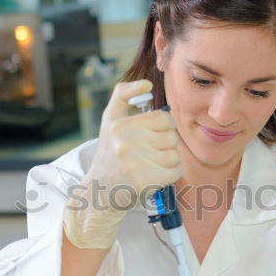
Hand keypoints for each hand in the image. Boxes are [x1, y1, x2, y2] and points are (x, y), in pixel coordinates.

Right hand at [63, 79, 181, 248]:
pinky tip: (155, 176)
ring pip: (174, 155)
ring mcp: (135, 164)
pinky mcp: (144, 183)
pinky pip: (176, 171)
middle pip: (171, 137)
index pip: (164, 118)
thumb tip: (147, 84)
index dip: (163, 127)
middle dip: (164, 145)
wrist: (99, 191)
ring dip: (167, 161)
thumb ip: (123, 94)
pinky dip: (170, 174)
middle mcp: (126, 143)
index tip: (151, 135)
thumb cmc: (109, 153)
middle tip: (148, 153)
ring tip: (149, 165)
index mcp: (120, 125)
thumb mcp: (110, 120)